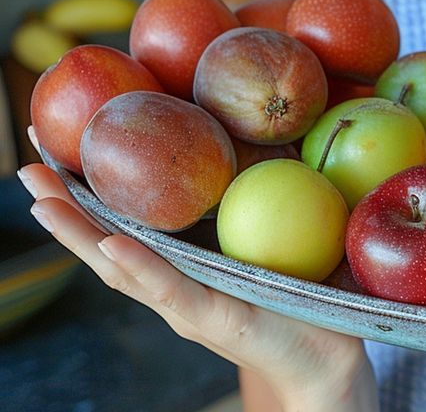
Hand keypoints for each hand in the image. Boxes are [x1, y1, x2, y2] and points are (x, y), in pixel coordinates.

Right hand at [19, 127, 378, 411]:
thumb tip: (282, 127)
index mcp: (188, 261)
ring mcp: (189, 305)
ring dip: (81, 234)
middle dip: (66, 204)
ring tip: (43, 201)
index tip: (61, 146)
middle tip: (28, 163)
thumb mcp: (285, 234)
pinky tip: (112, 245)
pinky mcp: (216, 321)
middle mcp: (176, 284)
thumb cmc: (310, 293)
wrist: (333, 359)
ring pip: (123, 267)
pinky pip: (172, 291)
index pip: (131, 219)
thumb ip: (271, 195)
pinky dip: (141, 269)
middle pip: (109, 239)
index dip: (94, 188)